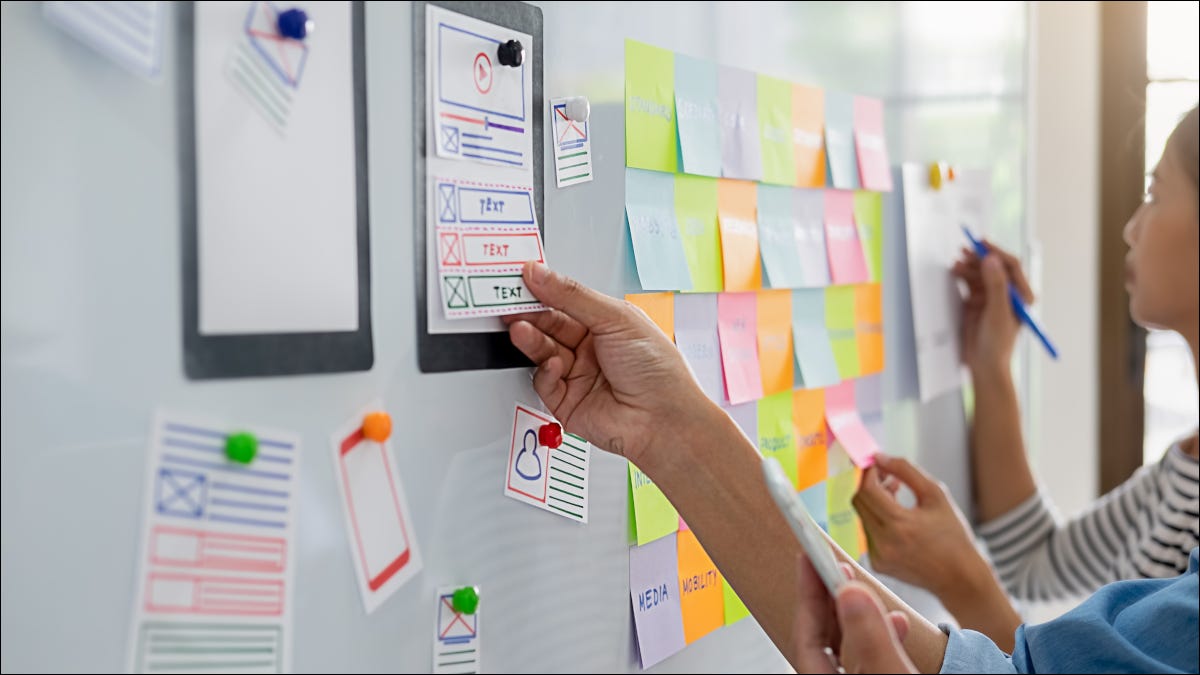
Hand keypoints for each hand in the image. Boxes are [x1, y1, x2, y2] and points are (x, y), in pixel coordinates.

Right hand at [501, 262, 713, 465]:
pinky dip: (546, 373)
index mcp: (606, 324)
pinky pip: (544, 383)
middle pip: (549, 326)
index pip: (565, 302)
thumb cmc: (657, 370)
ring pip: (543, 352)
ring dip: (531, 340)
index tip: (522, 279)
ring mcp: (578, 375)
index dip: (543, 291)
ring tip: (521, 330)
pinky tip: (556, 365)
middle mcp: (590, 349)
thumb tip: (541, 274)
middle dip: (530, 316)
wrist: (662, 419)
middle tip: (511, 305)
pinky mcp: (567, 402)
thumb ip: (572, 296)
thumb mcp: (615, 319)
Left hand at [793, 559, 916, 673]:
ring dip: (857, 615)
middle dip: (830, 600)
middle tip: (832, 564)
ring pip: (847, 648)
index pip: (806, 637)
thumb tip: (851, 593)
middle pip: (823, 640)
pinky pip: (870, 659)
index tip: (807, 558)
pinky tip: (899, 623)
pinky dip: (880, 637)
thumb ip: (871, 640)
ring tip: (863, 588)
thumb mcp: (891, 674)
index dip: (807, 595)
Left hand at [853, 455, 988, 598]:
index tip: (878, 464)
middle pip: (859, 502)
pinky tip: (897, 519)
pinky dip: (878, 520)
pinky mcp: (877, 564)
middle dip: (869, 484)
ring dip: (874, 502)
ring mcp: (878, 556)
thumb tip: (879, 457)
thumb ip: (906, 471)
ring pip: (863, 516)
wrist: (960, 578)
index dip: (869, 473)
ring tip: (896, 496)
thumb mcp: (936, 495)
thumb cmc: (953, 535)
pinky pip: (869, 533)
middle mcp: (884, 543)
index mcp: (899, 524)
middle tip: (886, 477)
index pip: (867, 489)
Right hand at [951, 242, 1032, 376]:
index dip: (996, 252)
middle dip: (979, 258)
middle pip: (994, 267)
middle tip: (964, 251)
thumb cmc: (998, 343)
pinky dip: (963, 276)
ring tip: (956, 265)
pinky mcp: (977, 302)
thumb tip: (991, 260)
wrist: (984, 364)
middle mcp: (1008, 293)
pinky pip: (970, 283)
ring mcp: (992, 297)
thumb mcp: (998, 313)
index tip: (981, 244)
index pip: (1011, 266)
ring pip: (980, 274)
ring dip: (969, 267)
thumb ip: (996, 286)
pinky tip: (955, 272)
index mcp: (1021, 295)